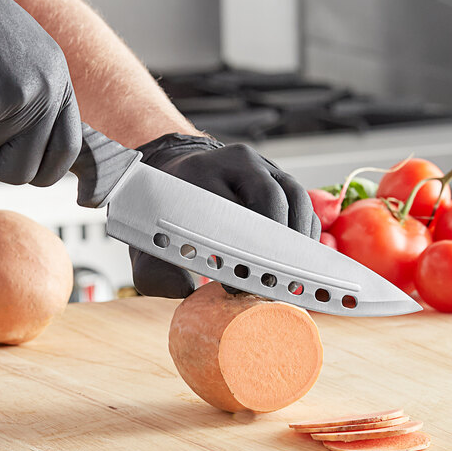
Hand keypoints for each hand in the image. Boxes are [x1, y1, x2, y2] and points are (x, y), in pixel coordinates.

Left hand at [129, 133, 319, 297]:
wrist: (175, 174)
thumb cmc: (163, 212)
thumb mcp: (147, 244)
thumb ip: (157, 271)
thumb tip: (185, 289)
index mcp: (200, 172)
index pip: (228, 210)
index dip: (236, 251)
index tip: (235, 284)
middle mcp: (235, 161)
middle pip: (271, 196)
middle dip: (274, 245)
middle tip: (267, 282)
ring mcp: (261, 165)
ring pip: (296, 197)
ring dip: (298, 240)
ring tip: (290, 276)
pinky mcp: (278, 176)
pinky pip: (302, 202)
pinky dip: (304, 232)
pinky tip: (296, 260)